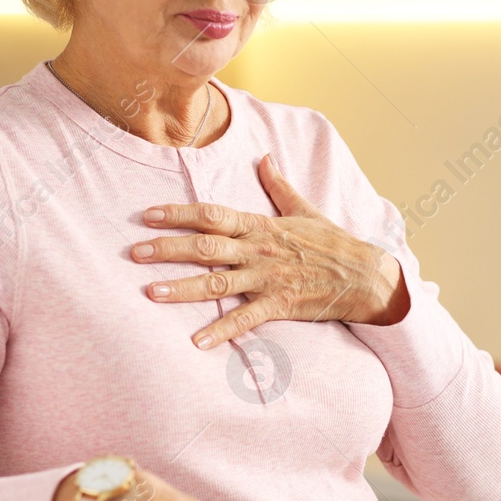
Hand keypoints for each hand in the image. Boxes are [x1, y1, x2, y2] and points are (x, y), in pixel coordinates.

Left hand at [131, 153, 409, 347]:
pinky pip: (246, 318)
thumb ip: (279, 185)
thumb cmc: (333, 243)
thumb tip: (265, 157)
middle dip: (168, 248)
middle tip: (136, 252)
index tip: (148, 215)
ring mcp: (268, 278)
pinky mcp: (280, 304)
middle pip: (206, 246)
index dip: (179, 213)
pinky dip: (222, 331)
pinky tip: (197, 342)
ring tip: (151, 292)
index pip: (213, 214)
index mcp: (261, 225)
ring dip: (183, 288)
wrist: (365, 275)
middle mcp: (259, 250)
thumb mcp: (305, 209)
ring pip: (218, 282)